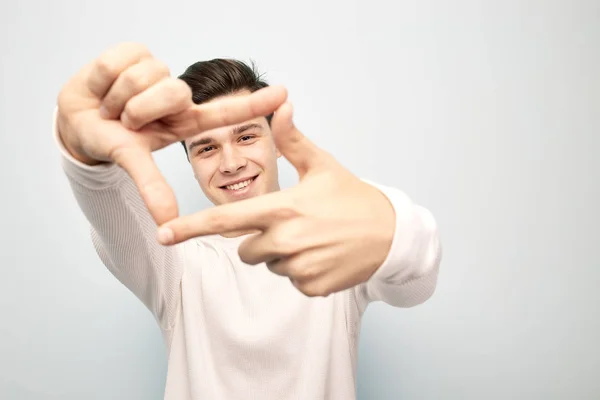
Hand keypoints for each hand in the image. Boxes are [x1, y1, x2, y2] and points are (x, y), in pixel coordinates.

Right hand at [56, 42, 286, 224]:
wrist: (77, 120)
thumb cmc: (112, 141)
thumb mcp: (133, 161)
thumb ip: (151, 187)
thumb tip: (165, 222)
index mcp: (185, 121)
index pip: (226, 112)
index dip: (255, 104)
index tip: (285, 95)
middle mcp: (177, 96)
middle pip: (175, 90)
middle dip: (140, 109)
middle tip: (125, 121)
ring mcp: (158, 73)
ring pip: (147, 74)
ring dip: (118, 96)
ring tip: (112, 107)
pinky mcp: (135, 53)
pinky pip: (121, 60)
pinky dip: (104, 77)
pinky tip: (103, 87)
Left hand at [157, 103, 395, 296]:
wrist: (391, 234)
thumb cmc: (353, 197)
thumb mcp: (322, 165)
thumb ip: (293, 140)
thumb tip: (281, 106)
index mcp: (282, 208)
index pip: (226, 220)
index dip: (190, 227)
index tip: (164, 234)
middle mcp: (285, 240)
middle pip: (246, 248)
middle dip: (261, 239)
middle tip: (295, 225)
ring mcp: (299, 266)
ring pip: (269, 264)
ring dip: (283, 254)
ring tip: (314, 239)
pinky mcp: (312, 287)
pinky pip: (291, 280)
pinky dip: (302, 271)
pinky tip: (324, 255)